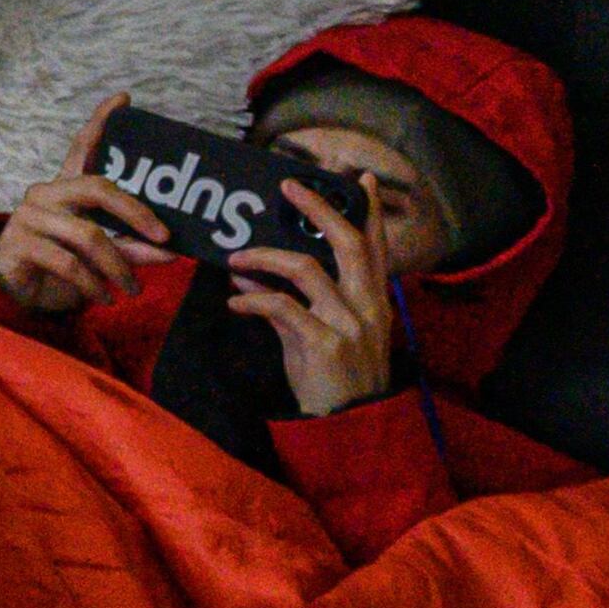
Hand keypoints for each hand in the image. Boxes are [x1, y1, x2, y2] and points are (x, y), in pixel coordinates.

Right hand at [0, 98, 180, 318]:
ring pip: (88, 235)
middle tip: (164, 238)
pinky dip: (94, 285)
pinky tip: (105, 297)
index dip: (101, 122)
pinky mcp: (21, 242)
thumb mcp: (101, 256)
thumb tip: (172, 252)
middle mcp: (47, 193)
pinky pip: (69, 263)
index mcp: (66, 188)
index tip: (124, 99)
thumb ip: (131, 248)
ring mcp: (31, 215)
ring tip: (133, 289)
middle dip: (136, 212)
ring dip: (119, 267)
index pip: (82, 147)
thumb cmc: (62, 264)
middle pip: (97, 187)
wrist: (18, 290)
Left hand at [228, 175, 401, 415]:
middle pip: (349, 245)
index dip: (366, 214)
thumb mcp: (320, 333)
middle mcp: (368, 309)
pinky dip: (253, 298)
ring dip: (263, 258)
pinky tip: (235, 302)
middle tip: (288, 186)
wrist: (347, 428)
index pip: (374, 249)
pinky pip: (281, 306)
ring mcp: (349, 326)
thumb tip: (248, 272)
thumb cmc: (333, 377)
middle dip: (319, 210)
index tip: (356, 180)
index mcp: (373, 303)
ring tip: (235, 259)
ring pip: (306, 269)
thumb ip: (291, 299)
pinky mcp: (325, 345)